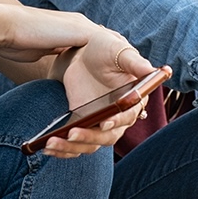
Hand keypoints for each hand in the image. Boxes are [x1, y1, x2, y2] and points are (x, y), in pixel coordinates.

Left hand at [45, 36, 157, 157]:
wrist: (82, 54)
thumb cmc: (105, 49)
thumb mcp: (119, 50)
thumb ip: (135, 62)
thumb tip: (152, 71)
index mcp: (134, 101)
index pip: (127, 116)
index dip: (117, 121)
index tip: (103, 121)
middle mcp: (119, 118)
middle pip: (107, 136)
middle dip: (89, 136)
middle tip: (71, 133)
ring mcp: (100, 125)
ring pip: (89, 144)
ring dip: (71, 147)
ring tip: (51, 143)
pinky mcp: (83, 127)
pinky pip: (74, 145)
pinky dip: (62, 150)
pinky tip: (45, 147)